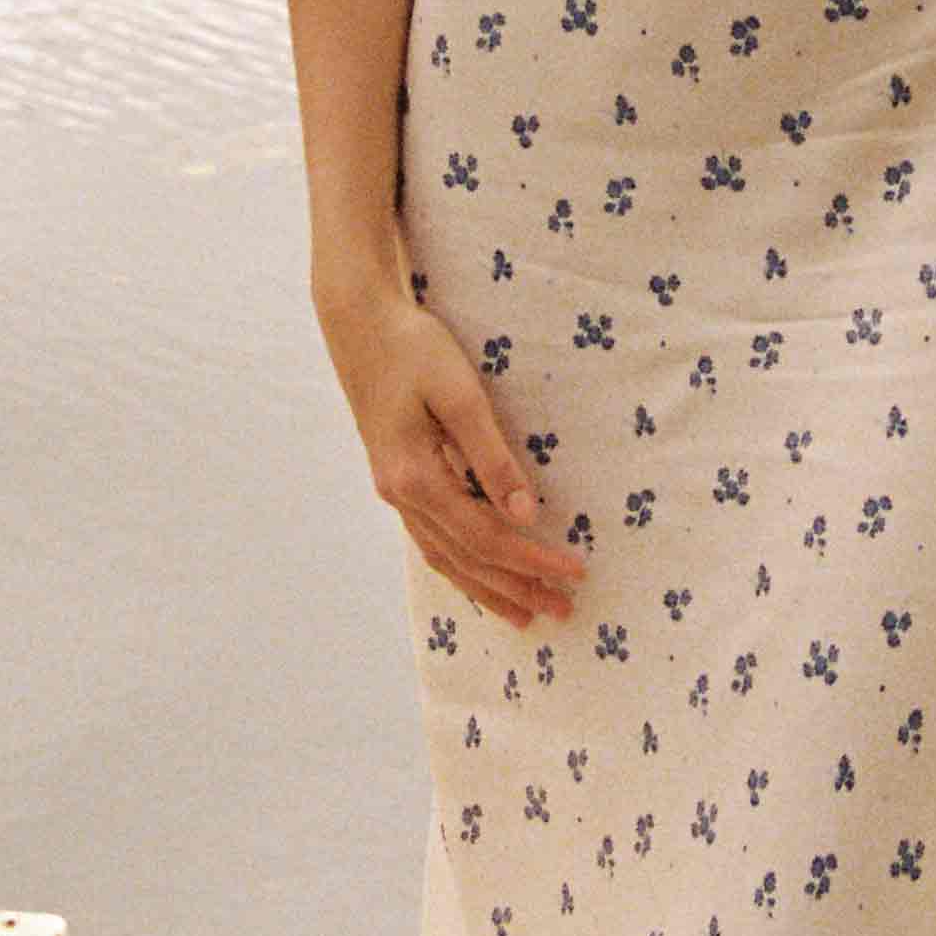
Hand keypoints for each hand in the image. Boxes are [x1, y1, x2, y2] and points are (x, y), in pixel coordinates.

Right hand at [321, 284, 583, 631]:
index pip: (486, 537)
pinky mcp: (396, 480)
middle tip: (563, 610)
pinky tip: (479, 575)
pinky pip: (432, 539)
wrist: (360, 324)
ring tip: (525, 612)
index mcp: (416, 478)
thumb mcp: (460, 396)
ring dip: (487, 587)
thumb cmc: (414, 349)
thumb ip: (492, 457)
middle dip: (516, 587)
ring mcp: (394, 492)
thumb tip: (525, 514)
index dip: (532, 559)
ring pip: (445, 557)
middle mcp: (401, 496)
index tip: (574, 571)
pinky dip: (461, 565)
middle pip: (466, 558)